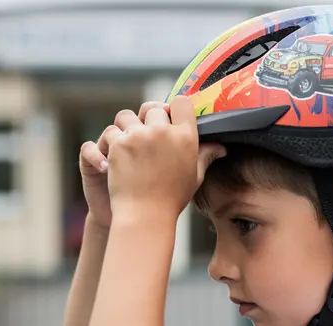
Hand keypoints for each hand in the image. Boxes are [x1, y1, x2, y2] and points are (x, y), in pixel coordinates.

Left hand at [104, 96, 225, 220]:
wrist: (144, 215)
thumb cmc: (172, 198)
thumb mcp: (195, 176)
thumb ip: (205, 156)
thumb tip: (220, 147)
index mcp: (185, 137)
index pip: (181, 102)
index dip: (174, 108)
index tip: (169, 119)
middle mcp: (163, 132)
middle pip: (154, 108)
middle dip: (150, 120)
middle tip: (147, 138)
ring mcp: (139, 136)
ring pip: (128, 115)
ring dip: (128, 126)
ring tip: (129, 143)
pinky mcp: (119, 144)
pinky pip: (112, 131)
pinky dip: (112, 142)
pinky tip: (117, 155)